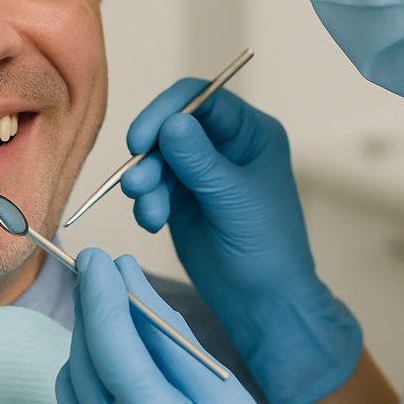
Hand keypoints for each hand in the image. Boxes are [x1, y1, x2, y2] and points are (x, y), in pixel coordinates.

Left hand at [55, 249, 302, 403]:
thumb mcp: (221, 391)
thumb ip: (171, 335)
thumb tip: (128, 278)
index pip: (111, 342)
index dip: (100, 291)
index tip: (97, 255)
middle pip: (84, 355)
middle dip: (92, 307)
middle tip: (107, 273)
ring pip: (68, 379)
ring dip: (87, 343)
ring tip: (123, 331)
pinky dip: (83, 379)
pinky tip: (115, 374)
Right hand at [120, 80, 361, 403]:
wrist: (262, 302)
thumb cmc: (266, 247)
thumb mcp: (234, 198)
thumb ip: (200, 160)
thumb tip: (171, 122)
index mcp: (250, 133)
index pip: (201, 100)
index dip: (166, 111)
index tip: (139, 139)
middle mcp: (224, 146)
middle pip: (171, 127)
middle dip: (150, 155)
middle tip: (137, 185)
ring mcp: (200, 172)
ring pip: (156, 158)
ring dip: (146, 183)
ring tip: (151, 213)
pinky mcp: (180, 199)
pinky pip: (152, 187)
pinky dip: (147, 203)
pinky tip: (154, 223)